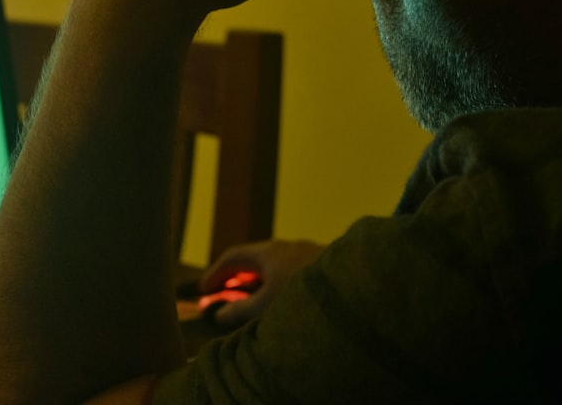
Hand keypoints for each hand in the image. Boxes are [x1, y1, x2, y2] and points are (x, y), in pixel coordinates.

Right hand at [200, 239, 325, 327]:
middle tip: (221, 297)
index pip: (233, 257)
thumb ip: (239, 311)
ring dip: (257, 282)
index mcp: (269, 252)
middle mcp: (287, 247)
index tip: (202, 291)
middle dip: (234, 279)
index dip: (214, 274)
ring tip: (249, 302)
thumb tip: (219, 314)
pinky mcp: (323, 266)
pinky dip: (275, 284)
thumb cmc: (306, 298)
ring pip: (274, 265)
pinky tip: (282, 301)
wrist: (358, 290)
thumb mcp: (266, 308)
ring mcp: (307, 254)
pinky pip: (291, 271)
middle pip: (253, 259)